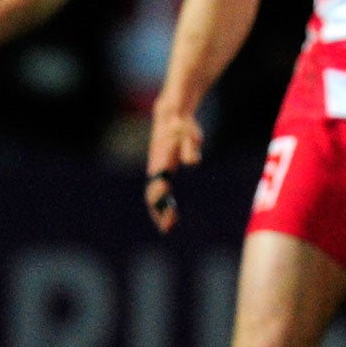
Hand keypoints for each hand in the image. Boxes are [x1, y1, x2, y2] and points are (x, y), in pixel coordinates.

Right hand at [144, 106, 203, 233]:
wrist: (171, 117)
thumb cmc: (182, 126)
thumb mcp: (190, 134)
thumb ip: (191, 147)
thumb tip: (193, 163)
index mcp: (160, 162)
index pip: (157, 185)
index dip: (161, 200)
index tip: (168, 212)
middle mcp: (155, 169)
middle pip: (152, 195)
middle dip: (158, 212)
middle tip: (169, 228)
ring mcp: (156, 171)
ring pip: (153, 197)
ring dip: (159, 213)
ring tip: (169, 229)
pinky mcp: (160, 172)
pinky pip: (158, 194)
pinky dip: (162, 206)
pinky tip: (172, 218)